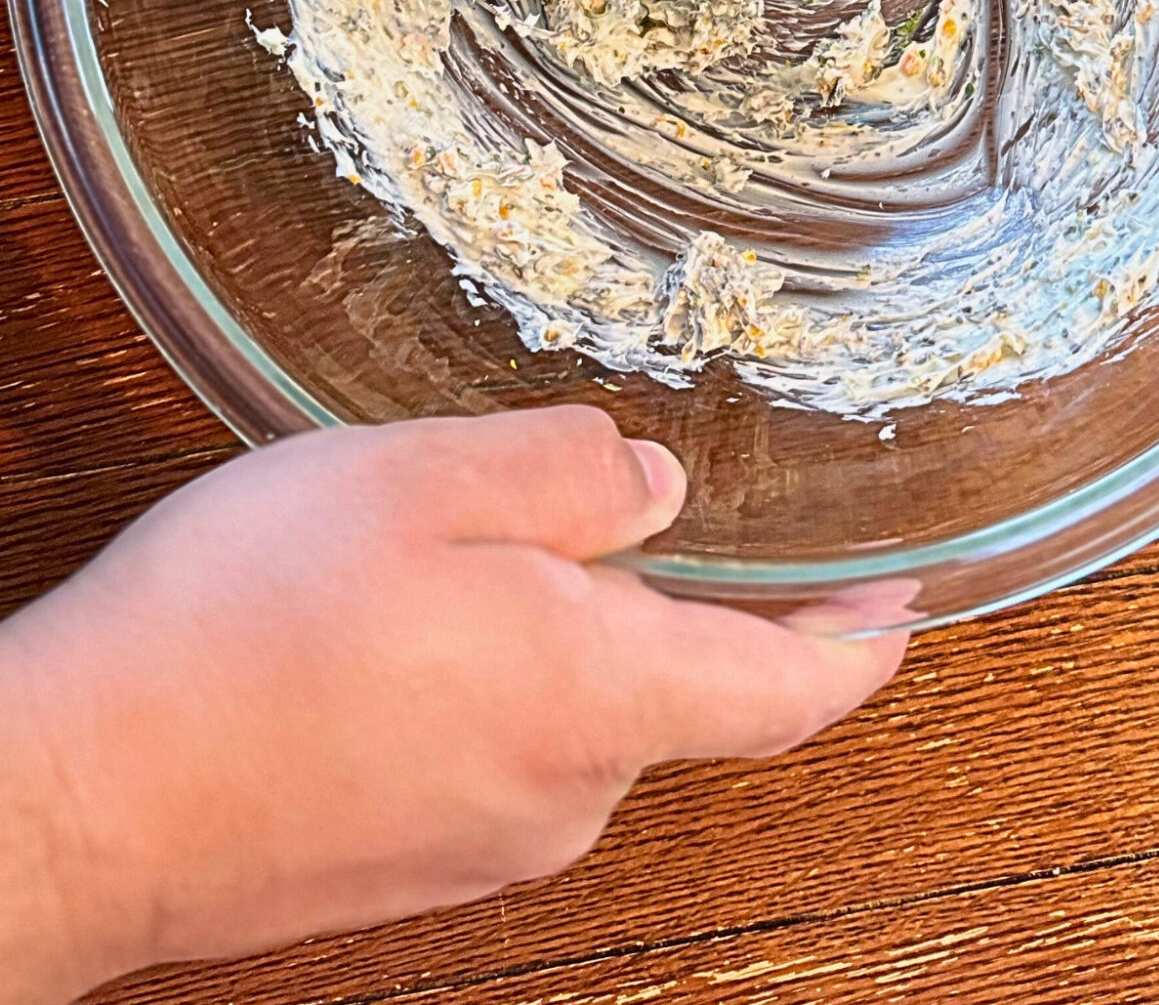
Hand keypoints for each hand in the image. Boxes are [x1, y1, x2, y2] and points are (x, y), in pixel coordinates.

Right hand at [0, 409, 906, 1001]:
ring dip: (558, 634)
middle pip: (674, 688)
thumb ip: (566, 473)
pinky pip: (500, 754)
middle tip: (592, 508)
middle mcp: (565, 794)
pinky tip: (402, 633)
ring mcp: (486, 840)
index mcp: (598, 696)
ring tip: (461, 554)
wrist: (79, 795)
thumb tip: (658, 489)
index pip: (792, 691)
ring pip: (577, 716)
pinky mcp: (414, 858)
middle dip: (659, 598)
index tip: (905, 599)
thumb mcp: (418, 480)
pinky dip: (492, 682)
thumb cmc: (242, 630)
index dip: (863, 646)